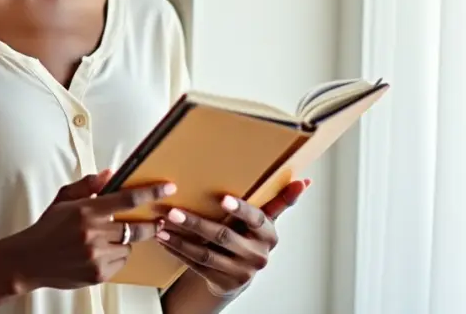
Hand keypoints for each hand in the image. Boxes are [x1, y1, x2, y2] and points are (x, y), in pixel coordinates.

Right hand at [3, 169, 175, 291]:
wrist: (29, 261)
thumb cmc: (47, 228)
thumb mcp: (64, 199)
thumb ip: (88, 185)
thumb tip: (111, 173)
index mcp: (86, 210)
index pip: (127, 199)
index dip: (150, 192)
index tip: (168, 188)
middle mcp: (93, 233)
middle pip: (136, 226)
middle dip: (150, 223)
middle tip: (157, 220)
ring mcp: (96, 256)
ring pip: (128, 245)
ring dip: (124, 240)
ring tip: (106, 239)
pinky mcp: (98, 274)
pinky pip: (121, 262)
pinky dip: (116, 256)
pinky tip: (98, 253)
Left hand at [155, 179, 309, 297]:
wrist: (241, 272)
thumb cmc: (250, 235)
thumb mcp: (265, 220)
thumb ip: (279, 201)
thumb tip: (303, 182)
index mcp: (268, 235)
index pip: (255, 219)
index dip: (240, 209)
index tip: (223, 198)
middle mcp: (257, 255)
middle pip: (223, 236)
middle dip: (195, 223)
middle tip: (173, 211)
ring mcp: (240, 272)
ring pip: (206, 253)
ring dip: (180, 239)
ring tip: (162, 225)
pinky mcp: (223, 282)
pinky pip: (197, 265)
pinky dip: (178, 252)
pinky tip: (164, 240)